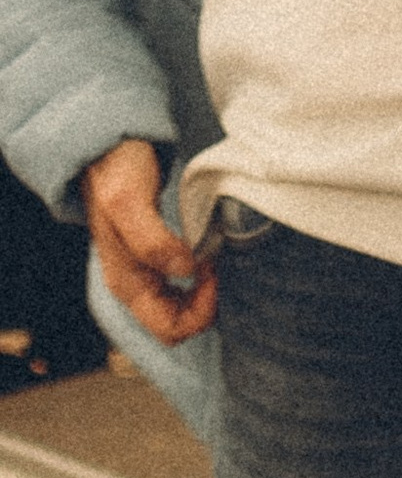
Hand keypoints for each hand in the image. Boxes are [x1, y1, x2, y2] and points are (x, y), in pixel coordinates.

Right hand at [80, 137, 215, 342]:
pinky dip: (202, 275)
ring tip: (216, 256)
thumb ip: (152, 241)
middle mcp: (137, 284)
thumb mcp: (128, 203)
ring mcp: (147, 271)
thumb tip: (185, 270)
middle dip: (206, 304)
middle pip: (178, 323)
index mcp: (127, 283)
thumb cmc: (114, 173)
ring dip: (205, 291)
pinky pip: (183, 283)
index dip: (200, 310)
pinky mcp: (157, 255)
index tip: (213, 272)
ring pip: (183, 305)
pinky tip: (211, 249)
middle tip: (219, 265)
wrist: (107, 148)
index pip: (169, 329)